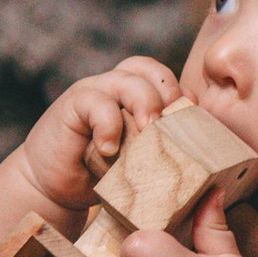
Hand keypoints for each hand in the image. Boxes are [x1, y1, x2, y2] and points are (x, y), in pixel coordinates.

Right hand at [19, 57, 183, 210]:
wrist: (52, 185)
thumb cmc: (103, 174)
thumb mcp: (140, 161)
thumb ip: (163, 149)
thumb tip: (205, 165)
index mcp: (137, 95)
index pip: (168, 80)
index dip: (184, 96)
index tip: (194, 125)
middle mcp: (116, 87)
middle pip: (151, 71)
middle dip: (169, 94)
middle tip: (173, 126)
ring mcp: (93, 93)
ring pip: (127, 80)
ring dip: (145, 104)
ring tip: (148, 132)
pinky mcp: (71, 107)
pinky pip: (96, 102)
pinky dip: (108, 124)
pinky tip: (109, 149)